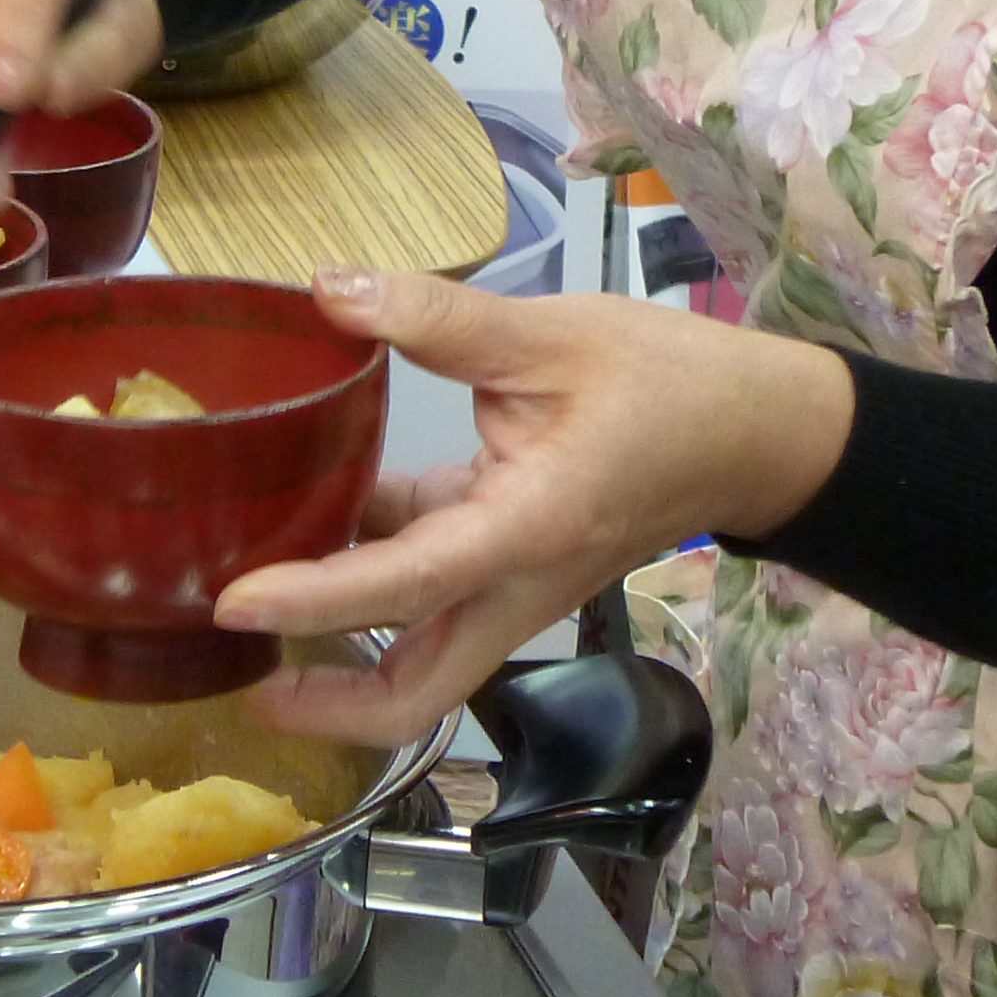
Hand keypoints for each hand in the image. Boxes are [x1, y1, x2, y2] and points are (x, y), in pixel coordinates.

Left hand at [214, 271, 853, 741]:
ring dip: (341, 655)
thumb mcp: (556, 334)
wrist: (759, 434)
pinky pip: (431, 594)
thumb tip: (332, 289)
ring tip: (251, 611)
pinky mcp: (510, 565)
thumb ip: (437, 317)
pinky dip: (371, 577)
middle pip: (415, 693)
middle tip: (238, 673)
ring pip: (422, 660)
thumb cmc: (673, 384)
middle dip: (326, 707)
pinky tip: (314, 520)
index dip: (315, 601)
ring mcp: (515, 587)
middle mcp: (517, 584)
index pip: (406, 584)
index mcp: (529, 531)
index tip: (236, 604)